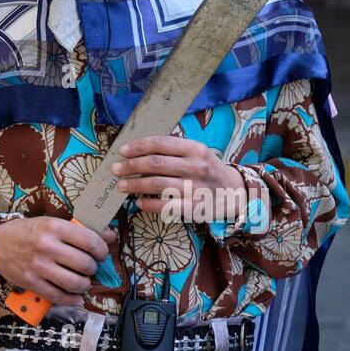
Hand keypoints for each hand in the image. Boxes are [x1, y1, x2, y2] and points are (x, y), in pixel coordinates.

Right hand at [0, 216, 115, 306]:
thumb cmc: (28, 232)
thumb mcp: (52, 223)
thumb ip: (80, 230)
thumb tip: (110, 236)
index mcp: (54, 227)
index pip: (90, 241)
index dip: (101, 250)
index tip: (101, 254)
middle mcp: (47, 246)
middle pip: (85, 264)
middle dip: (93, 268)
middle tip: (90, 267)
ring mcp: (39, 266)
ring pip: (75, 283)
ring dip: (85, 285)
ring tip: (83, 281)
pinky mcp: (31, 282)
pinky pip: (59, 296)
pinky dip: (72, 299)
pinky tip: (75, 296)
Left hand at [112, 135, 246, 222]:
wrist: (234, 192)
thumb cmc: (207, 169)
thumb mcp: (197, 152)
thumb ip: (173, 149)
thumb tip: (138, 150)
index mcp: (194, 148)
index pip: (160, 143)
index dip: (138, 146)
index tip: (122, 151)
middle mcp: (195, 166)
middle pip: (155, 163)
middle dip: (131, 166)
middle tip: (116, 169)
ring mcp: (195, 187)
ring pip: (157, 184)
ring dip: (135, 184)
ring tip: (121, 185)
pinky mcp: (194, 207)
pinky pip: (166, 206)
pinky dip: (149, 204)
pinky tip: (139, 202)